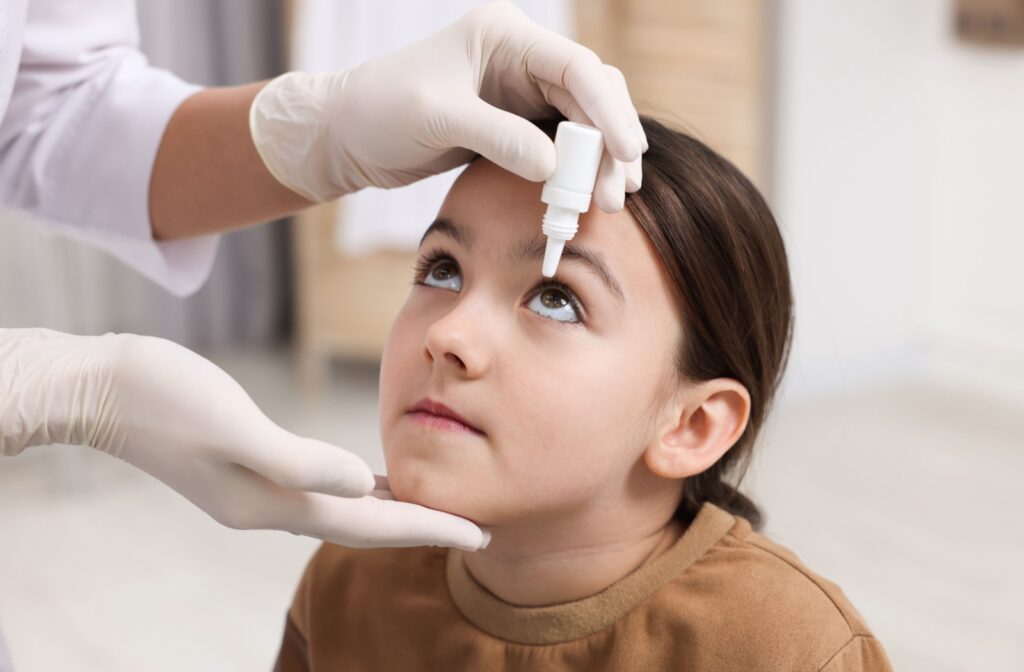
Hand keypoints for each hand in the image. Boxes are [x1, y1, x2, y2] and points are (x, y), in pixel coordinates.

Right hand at [0, 329, 487, 550]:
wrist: (98, 389)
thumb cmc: (162, 397)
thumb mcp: (231, 423)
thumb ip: (296, 460)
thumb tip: (362, 482)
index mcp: (269, 502)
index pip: (367, 524)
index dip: (426, 529)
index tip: (478, 536)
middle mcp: (266, 506)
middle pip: (361, 526)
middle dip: (418, 528)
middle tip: (474, 530)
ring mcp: (254, 490)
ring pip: (341, 511)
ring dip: (390, 513)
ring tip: (436, 510)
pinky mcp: (246, 468)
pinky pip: (319, 491)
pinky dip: (355, 492)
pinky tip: (371, 480)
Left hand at [249, 0, 645, 211]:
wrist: (347, 133)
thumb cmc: (380, 110)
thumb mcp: (437, 118)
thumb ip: (498, 138)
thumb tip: (554, 170)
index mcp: (504, 36)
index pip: (577, 68)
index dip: (608, 111)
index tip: (626, 153)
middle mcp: (521, 58)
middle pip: (591, 94)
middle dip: (609, 142)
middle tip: (614, 195)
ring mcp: (521, 90)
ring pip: (583, 121)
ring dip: (598, 160)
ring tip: (607, 202)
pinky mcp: (514, 123)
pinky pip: (560, 143)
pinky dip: (574, 170)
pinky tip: (582, 198)